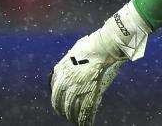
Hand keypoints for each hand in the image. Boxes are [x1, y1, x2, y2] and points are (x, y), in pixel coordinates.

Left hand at [51, 2, 149, 124]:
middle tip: (66, 115)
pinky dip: (85, 119)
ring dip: (73, 116)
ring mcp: (78, 86)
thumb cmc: (94, 44)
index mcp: (61, 70)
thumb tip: (65, 67)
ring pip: (72, 108)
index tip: (60, 105)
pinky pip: (86, 109)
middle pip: (61, 102)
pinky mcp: (91, 91)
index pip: (55, 91)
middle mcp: (66, 80)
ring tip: (76, 121)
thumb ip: (68, 62)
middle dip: (63, 110)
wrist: (106, 44)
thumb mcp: (75, 51)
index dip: (57, 100)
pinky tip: (86, 124)